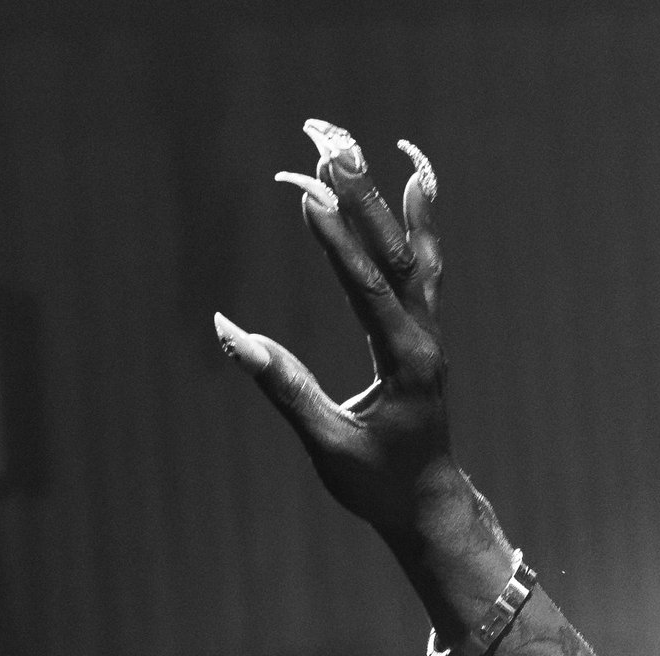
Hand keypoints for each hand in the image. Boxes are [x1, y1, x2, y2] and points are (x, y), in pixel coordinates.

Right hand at [213, 121, 474, 562]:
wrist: (428, 505)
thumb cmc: (376, 483)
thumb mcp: (326, 443)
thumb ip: (283, 388)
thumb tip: (231, 336)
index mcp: (404, 366)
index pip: (370, 293)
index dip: (340, 245)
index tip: (312, 196)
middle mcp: (423, 341)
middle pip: (396, 258)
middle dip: (363, 199)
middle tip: (335, 147)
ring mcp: (428, 335)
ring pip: (415, 256)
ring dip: (392, 203)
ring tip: (381, 152)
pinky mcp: (423, 334)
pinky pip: (423, 269)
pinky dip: (417, 225)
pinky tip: (413, 186)